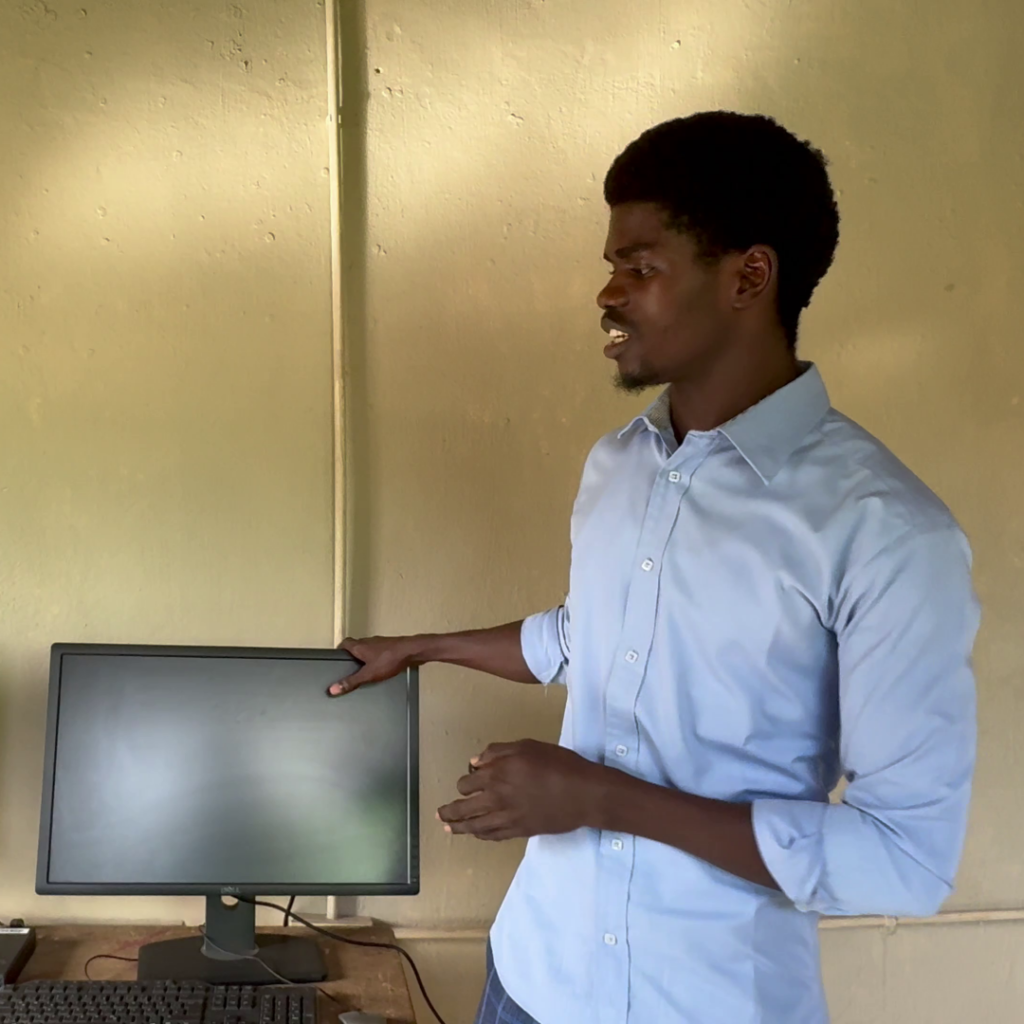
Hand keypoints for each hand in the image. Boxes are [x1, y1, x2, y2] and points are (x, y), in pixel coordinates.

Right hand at [328, 635, 423, 695]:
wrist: (411, 651)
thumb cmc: (390, 658)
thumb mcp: (368, 674)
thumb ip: (351, 682)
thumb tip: (334, 688)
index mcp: (360, 646)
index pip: (345, 643)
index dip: (340, 649)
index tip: (337, 655)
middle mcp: (369, 642)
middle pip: (356, 645)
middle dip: (352, 654)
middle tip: (350, 664)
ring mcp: (381, 643)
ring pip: (368, 648)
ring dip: (365, 656)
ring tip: (364, 667)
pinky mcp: (391, 646)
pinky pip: (380, 651)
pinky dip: (377, 658)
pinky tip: (381, 666)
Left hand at [437, 739, 603, 840]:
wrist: (582, 793)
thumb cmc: (557, 764)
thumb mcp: (527, 746)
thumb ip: (498, 752)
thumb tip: (475, 762)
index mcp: (496, 774)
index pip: (466, 783)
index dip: (464, 782)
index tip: (468, 781)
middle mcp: (496, 798)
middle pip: (463, 809)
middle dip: (449, 811)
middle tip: (440, 814)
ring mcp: (506, 818)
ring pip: (475, 827)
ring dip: (459, 828)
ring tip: (448, 828)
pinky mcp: (519, 831)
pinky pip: (493, 836)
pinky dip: (481, 836)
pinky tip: (478, 835)